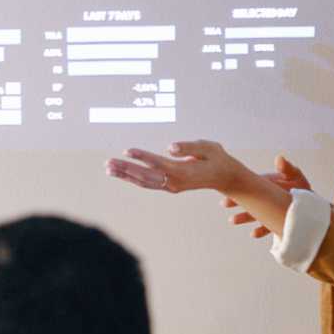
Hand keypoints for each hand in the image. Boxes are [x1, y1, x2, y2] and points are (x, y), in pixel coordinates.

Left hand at [105, 140, 249, 194]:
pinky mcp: (169, 186)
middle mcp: (174, 181)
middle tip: (107, 163)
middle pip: (145, 175)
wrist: (226, 178)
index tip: (127, 150)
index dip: (141, 156)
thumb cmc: (218, 159)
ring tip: (108, 168)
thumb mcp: (210, 148)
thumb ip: (190, 147)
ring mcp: (171, 186)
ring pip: (143, 181)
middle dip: (125, 169)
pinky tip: (121, 173)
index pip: (158, 163)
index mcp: (183, 171)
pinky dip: (133, 178)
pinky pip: (147, 183)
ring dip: (125, 175)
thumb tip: (169, 148)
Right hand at [222, 155, 311, 237]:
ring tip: (232, 220)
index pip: (251, 185)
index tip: (229, 188)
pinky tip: (253, 234)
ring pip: (254, 214)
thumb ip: (287, 168)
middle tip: (223, 203)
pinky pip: (267, 228)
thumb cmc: (302, 190)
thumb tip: (279, 158)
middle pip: (249, 200)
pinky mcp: (275, 224)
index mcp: (267, 187)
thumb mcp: (295, 176)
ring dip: (244, 217)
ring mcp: (269, 212)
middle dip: (236, 202)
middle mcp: (265, 199)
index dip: (240, 187)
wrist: (311, 208)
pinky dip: (260, 230)